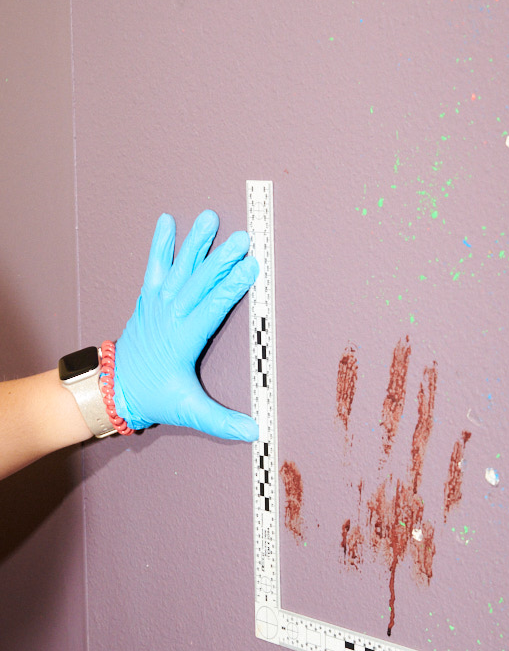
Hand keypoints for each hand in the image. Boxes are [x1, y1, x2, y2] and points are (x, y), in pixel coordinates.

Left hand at [114, 210, 258, 440]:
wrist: (113, 388)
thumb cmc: (152, 397)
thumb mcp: (187, 411)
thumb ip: (221, 422)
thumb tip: (253, 432)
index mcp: (182, 340)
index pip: (211, 308)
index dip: (230, 287)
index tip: (250, 268)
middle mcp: (169, 316)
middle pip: (199, 282)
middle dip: (220, 259)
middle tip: (241, 238)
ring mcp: (157, 304)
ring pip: (179, 268)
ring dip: (195, 244)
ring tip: (209, 218)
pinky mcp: (148, 299)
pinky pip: (155, 267)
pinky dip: (161, 245)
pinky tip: (167, 222)